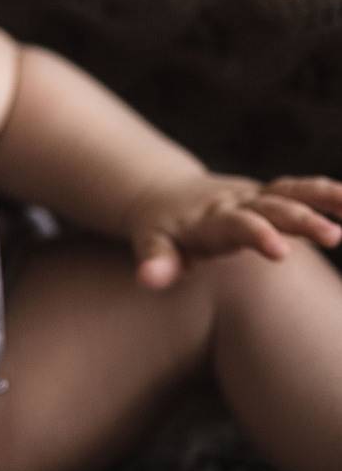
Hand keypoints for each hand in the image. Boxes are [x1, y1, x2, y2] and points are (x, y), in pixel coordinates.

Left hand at [124, 172, 341, 289]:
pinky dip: (327, 193)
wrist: (163, 194)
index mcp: (209, 220)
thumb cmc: (160, 230)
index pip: (235, 225)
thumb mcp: (153, 244)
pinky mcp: (269, 195)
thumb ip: (157, 262)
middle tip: (332, 236)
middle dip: (301, 220)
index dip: (257, 234)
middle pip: (271, 208)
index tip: (281, 251)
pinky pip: (302, 190)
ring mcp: (254, 198)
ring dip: (323, 199)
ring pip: (292, 192)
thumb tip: (148, 280)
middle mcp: (235, 204)